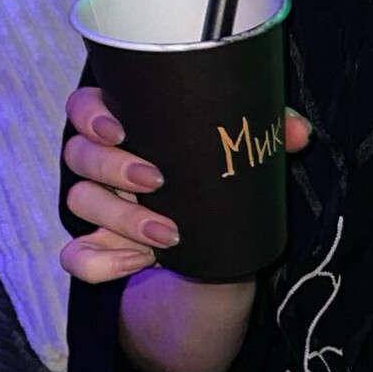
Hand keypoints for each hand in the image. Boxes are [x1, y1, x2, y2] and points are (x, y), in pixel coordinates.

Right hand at [59, 85, 311, 285]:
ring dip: (121, 219)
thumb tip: (297, 134)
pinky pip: (76, 258)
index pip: (84, 107)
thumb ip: (269, 137)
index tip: (119, 128)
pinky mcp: (99, 251)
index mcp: (127, 129)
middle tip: (155, 181)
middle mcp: (103, 166)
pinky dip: (100, 262)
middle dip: (114, 168)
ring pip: (79, 203)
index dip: (91, 114)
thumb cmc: (220, 191)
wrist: (214, 264)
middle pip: (79, 155)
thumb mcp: (245, 163)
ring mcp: (98, 210)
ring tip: (166, 234)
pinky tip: (137, 262)